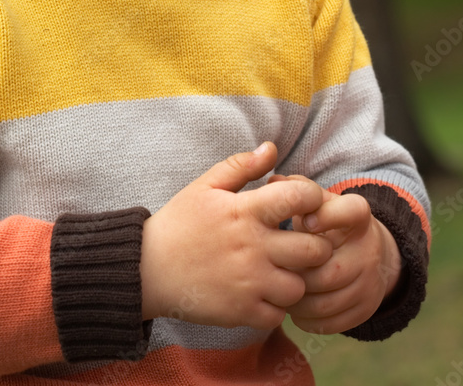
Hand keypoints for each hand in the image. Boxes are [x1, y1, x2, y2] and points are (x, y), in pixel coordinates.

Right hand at [140, 142, 332, 329]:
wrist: (147, 268)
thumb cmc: (179, 223)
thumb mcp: (206, 186)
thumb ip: (241, 165)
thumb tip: (271, 148)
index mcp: (245, 211)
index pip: (300, 197)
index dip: (311, 197)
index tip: (303, 204)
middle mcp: (253, 247)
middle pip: (315, 249)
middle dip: (314, 244)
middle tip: (299, 242)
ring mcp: (249, 283)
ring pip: (300, 286)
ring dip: (294, 278)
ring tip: (279, 270)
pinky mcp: (241, 312)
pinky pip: (279, 314)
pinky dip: (275, 306)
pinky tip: (262, 292)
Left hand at [283, 185, 402, 333]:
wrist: (368, 251)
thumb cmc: (329, 221)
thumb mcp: (318, 201)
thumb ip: (297, 190)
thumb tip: (273, 181)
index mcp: (358, 216)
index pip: (352, 211)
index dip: (327, 216)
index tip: (303, 222)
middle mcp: (369, 249)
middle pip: (330, 270)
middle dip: (297, 274)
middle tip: (274, 271)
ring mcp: (370, 282)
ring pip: (328, 301)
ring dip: (297, 301)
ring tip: (278, 291)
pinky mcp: (367, 308)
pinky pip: (334, 322)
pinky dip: (309, 319)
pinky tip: (294, 310)